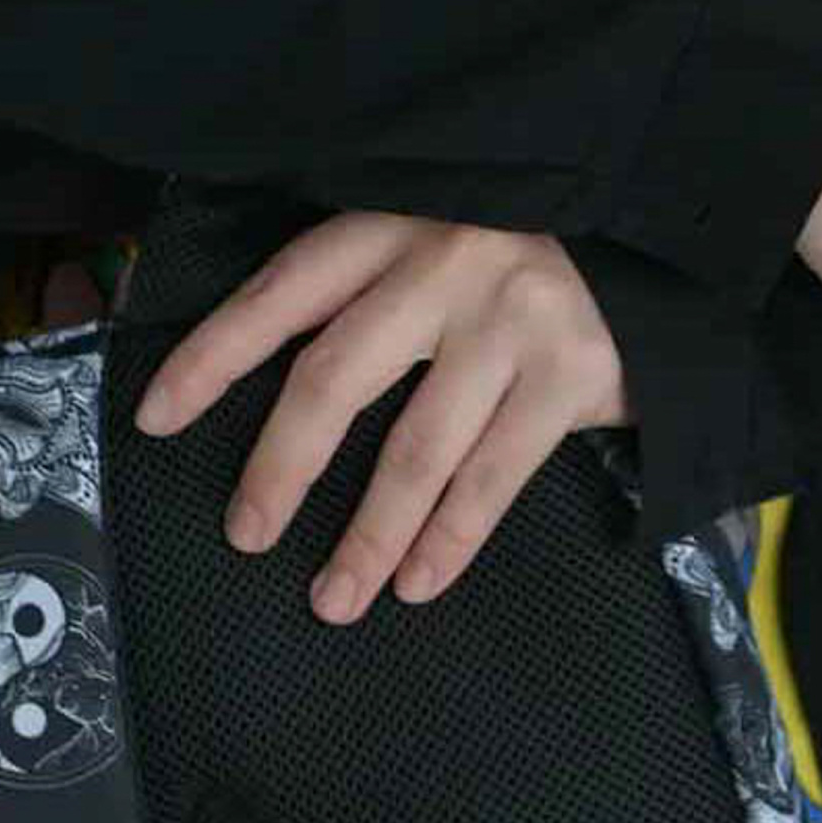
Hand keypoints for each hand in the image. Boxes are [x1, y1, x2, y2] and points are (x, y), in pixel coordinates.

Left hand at [131, 211, 628, 622]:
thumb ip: (370, 290)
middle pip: (333, 380)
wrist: (667, 232)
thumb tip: (274, 390)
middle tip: (246, 534)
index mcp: (393, 224)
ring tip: (332, 598)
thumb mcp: (439, 237)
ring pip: (415, 450)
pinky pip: (493, 479)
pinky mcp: (574, 372)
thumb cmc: (528, 251)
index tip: (154, 418)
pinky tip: (416, 584)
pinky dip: (448, 541)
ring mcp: (512, 318)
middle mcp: (445, 263)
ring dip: (367, 538)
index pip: (280, 295)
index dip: (212, 357)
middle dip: (278, 469)